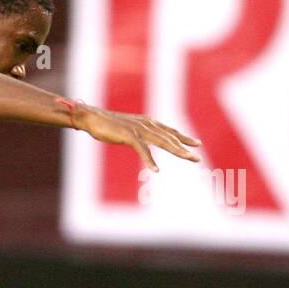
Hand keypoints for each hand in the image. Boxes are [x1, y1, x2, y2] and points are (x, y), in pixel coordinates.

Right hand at [75, 105, 201, 171]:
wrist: (91, 117)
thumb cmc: (106, 124)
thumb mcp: (127, 128)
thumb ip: (137, 133)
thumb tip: (140, 140)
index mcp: (147, 122)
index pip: (170, 131)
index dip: (183, 138)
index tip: (197, 144)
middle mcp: (147, 124)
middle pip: (170, 137)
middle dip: (185, 147)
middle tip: (197, 158)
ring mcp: (139, 130)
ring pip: (163, 142)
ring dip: (177, 151)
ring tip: (189, 158)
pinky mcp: (129, 136)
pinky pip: (143, 150)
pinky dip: (150, 160)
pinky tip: (156, 170)